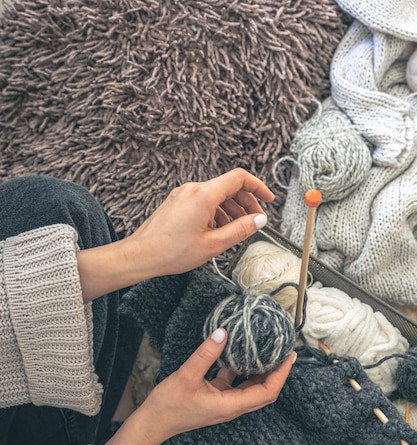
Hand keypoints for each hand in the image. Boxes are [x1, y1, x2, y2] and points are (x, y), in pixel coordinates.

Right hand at [99, 329, 294, 444]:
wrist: (153, 423)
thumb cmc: (168, 405)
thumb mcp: (186, 375)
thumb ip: (206, 354)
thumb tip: (224, 332)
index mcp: (230, 406)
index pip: (266, 392)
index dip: (280, 375)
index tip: (289, 356)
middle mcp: (232, 407)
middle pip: (264, 391)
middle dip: (277, 373)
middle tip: (284, 351)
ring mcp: (224, 403)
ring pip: (251, 388)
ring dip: (261, 371)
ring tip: (268, 350)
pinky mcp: (215, 398)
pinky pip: (235, 384)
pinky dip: (241, 370)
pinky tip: (239, 353)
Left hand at [128, 168, 272, 277]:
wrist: (140, 255)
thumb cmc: (171, 252)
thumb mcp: (213, 245)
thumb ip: (240, 230)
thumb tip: (259, 220)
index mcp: (204, 194)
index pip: (239, 178)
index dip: (258, 187)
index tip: (268, 199)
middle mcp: (193, 189)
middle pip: (228, 187)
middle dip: (246, 202)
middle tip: (255, 220)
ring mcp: (183, 194)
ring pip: (216, 195)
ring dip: (231, 209)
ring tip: (237, 229)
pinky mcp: (177, 202)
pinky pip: (203, 201)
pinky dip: (216, 212)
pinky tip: (218, 229)